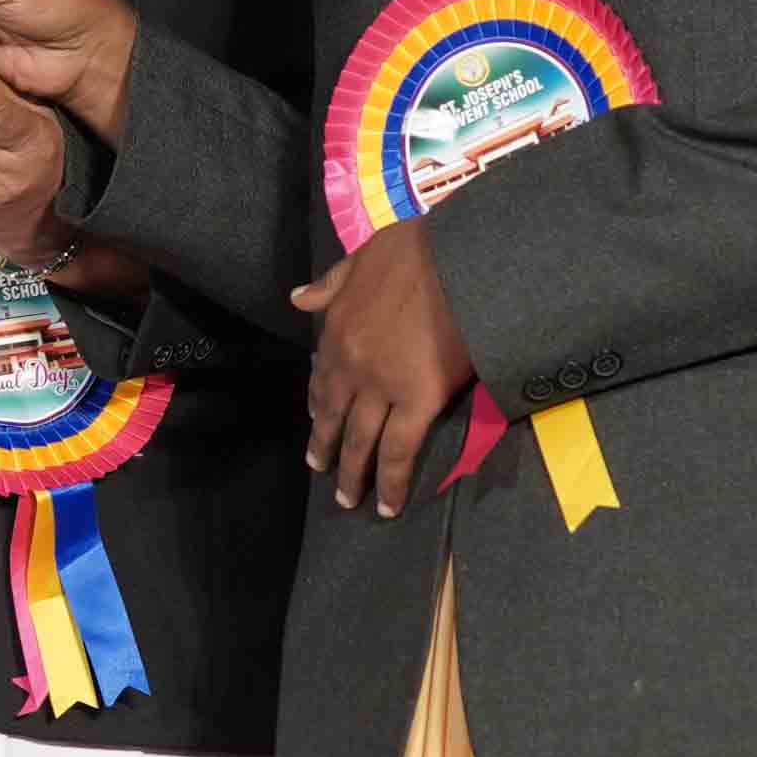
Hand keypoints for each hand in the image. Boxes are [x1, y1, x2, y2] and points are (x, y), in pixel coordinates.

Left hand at [297, 221, 474, 516]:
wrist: (459, 261)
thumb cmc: (417, 250)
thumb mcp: (362, 257)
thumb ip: (330, 283)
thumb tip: (297, 299)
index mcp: (337, 330)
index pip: (322, 377)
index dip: (318, 403)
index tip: (316, 420)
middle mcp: (351, 365)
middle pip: (334, 417)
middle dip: (326, 447)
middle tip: (320, 470)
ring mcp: (382, 388)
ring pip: (360, 441)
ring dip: (351, 474)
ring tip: (347, 499)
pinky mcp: (418, 403)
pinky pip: (399, 452)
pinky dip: (390, 482)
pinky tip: (387, 505)